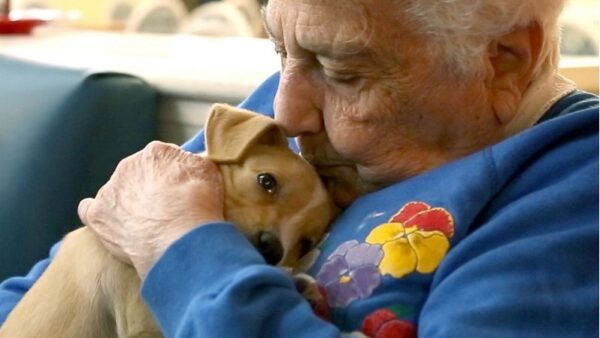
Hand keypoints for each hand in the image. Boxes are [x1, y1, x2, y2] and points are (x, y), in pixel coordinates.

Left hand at [78, 141, 224, 278]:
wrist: (180, 240)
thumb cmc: (199, 206)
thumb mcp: (209, 173)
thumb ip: (194, 162)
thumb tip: (189, 163)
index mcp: (155, 153)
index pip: (162, 159)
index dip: (173, 176)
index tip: (181, 191)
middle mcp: (128, 165)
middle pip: (137, 174)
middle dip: (149, 188)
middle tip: (165, 210)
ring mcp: (109, 191)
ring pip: (116, 192)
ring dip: (127, 203)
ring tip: (145, 224)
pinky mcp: (97, 216)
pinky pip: (89, 210)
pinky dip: (99, 215)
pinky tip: (112, 225)